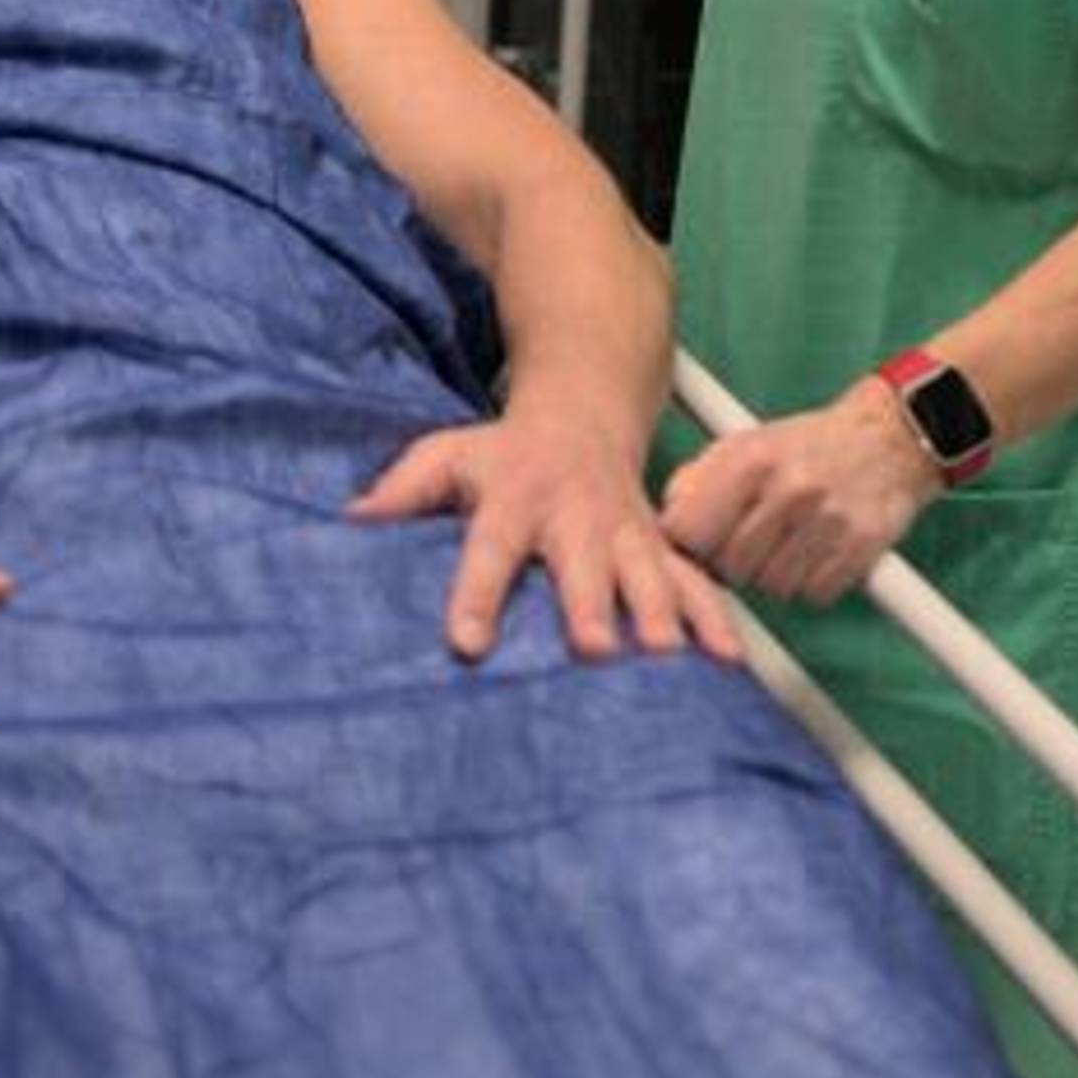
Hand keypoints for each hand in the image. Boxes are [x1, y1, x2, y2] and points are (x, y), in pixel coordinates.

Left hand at [350, 405, 742, 663]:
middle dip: (591, 605)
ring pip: (648, 576)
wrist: (584, 414)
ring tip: (669, 659)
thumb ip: (400, 490)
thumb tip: (347, 522)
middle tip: (596, 649)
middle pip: (583, 566)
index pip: (490, 550)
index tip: (469, 643)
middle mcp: (576, 518)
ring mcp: (627, 535)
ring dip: (661, 616)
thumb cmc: (501, 454)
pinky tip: (731, 663)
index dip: (478, 596)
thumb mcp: (446, 455)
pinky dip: (716, 620)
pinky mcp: (662, 550)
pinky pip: (696, 585)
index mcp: (515, 499)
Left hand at [656, 378, 941, 605]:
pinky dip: (811, 583)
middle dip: (731, 562)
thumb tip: (664, 526)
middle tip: (747, 540)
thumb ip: (696, 481)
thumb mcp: (742, 444)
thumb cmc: (803, 446)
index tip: (698, 540)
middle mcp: (789, 489)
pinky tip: (815, 552)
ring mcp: (828, 520)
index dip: (688, 543)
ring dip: (772, 576)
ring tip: (784, 542)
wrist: (886, 438)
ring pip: (772, 587)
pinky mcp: (862, 547)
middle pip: (729, 568)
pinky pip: (815, 594)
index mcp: (750, 460)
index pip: (688, 532)